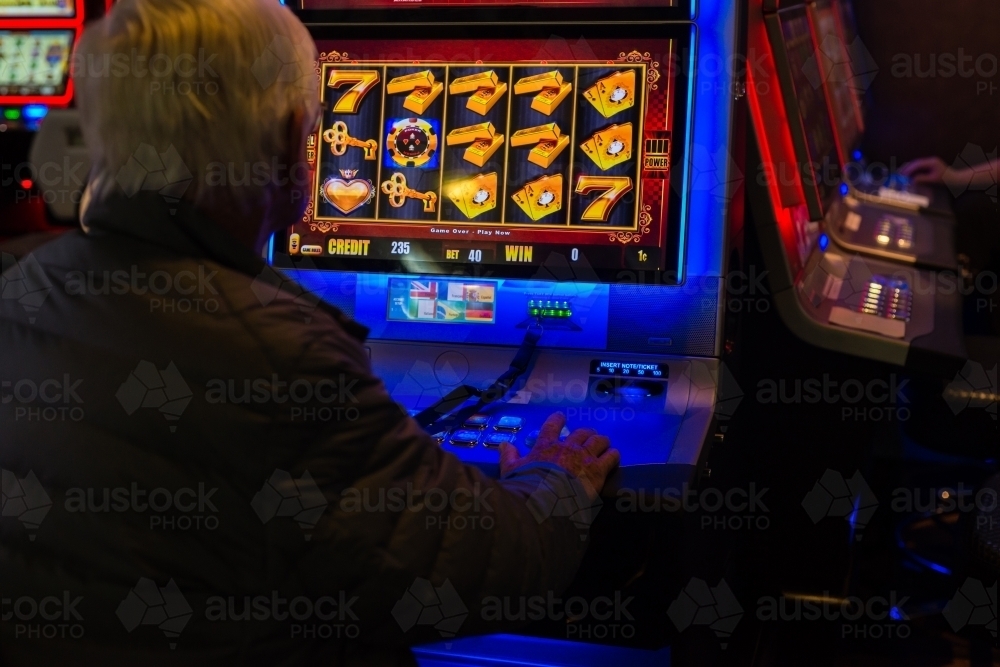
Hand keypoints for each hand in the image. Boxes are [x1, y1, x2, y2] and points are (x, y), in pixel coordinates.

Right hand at [499, 412, 619, 496]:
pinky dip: (613, 455)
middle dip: (586, 433)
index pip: (552, 426)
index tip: (561, 416)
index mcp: (547, 446)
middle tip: (588, 435)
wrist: (546, 499)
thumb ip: (508, 456)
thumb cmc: (527, 485)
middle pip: (581, 433)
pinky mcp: (598, 470)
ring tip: (604, 442)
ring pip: (598, 441)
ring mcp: (584, 457)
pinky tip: (614, 455)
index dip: (558, 420)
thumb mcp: (512, 470)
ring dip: (601, 441)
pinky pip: (610, 457)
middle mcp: (568, 447)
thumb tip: (503, 445)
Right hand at [898, 156, 949, 184]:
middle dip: (907, 168)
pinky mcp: (929, 165)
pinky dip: (912, 170)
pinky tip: (908, 174)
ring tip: (901, 174)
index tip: (902, 174)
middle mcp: (930, 160)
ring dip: (908, 168)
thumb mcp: (933, 179)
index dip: (909, 169)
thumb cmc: (945, 179)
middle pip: (915, 162)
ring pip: (916, 164)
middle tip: (899, 173)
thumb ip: (922, 179)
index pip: (918, 164)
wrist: (954, 178)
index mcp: (932, 162)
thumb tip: (912, 180)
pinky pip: (918, 166)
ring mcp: (929, 162)